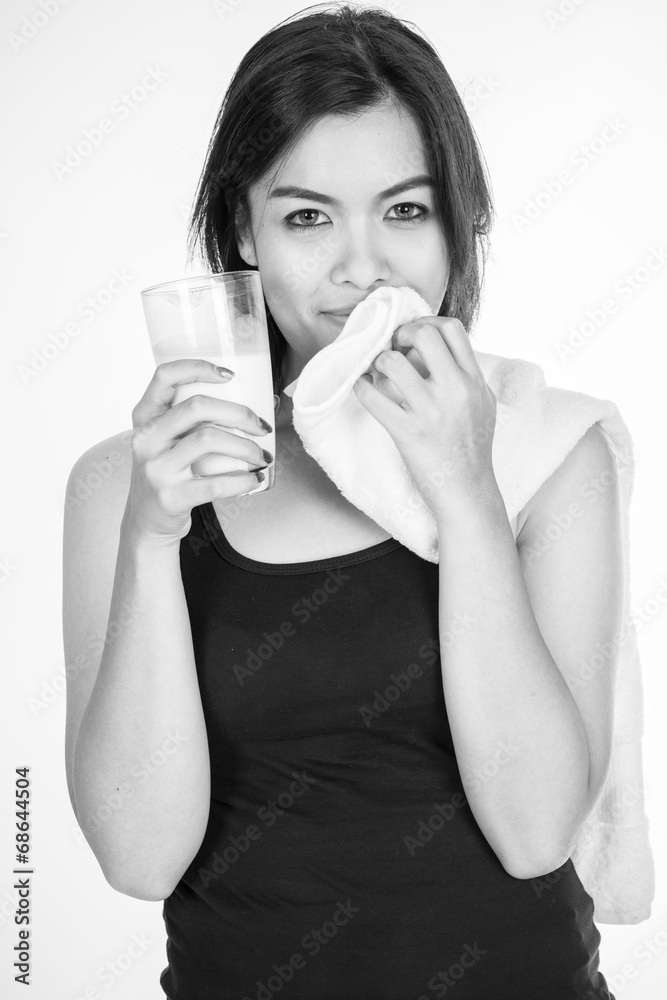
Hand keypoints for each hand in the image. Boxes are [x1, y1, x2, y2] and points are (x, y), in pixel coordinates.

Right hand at [124, 360, 272, 543]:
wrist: (147, 520)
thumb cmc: (169, 472)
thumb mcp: (165, 440)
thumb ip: (192, 421)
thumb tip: (262, 404)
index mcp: (144, 417)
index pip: (164, 377)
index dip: (198, 367)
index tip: (229, 374)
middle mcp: (146, 439)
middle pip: (197, 407)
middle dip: (239, 413)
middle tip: (260, 427)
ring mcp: (156, 469)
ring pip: (209, 440)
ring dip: (246, 447)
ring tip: (261, 456)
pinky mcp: (170, 497)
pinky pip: (216, 484)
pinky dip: (243, 480)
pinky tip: (256, 479)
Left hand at [352, 317, 499, 520]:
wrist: (467, 491)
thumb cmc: (472, 448)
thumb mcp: (482, 404)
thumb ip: (465, 375)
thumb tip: (437, 352)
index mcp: (473, 381)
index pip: (452, 329)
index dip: (427, 323)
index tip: (413, 336)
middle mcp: (455, 391)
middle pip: (424, 335)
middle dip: (401, 334)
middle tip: (392, 348)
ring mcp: (430, 412)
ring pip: (393, 362)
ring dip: (378, 361)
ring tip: (377, 372)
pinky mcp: (408, 432)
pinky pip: (374, 398)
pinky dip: (361, 387)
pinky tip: (363, 388)